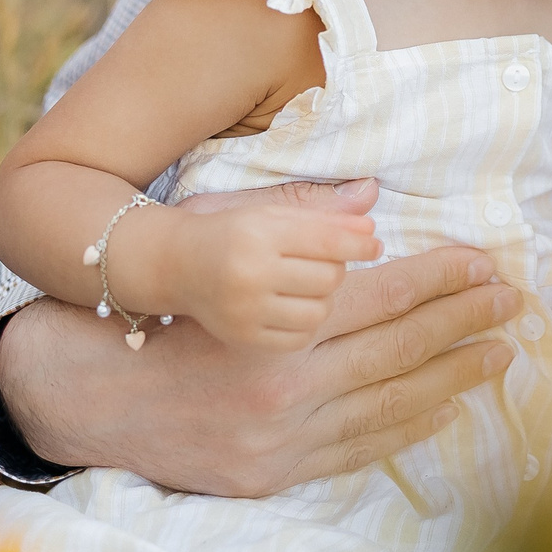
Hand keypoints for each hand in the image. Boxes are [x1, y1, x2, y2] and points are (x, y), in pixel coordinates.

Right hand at [0, 179, 523, 498]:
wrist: (82, 394)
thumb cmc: (156, 308)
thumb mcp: (215, 247)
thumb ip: (294, 224)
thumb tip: (371, 204)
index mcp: (274, 325)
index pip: (383, 296)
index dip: (442, 277)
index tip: (486, 262)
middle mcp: (284, 388)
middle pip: (401, 350)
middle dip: (466, 324)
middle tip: (513, 303)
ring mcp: (281, 440)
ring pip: (392, 405)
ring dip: (455, 378)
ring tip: (499, 355)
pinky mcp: (272, 475)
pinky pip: (359, 450)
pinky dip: (410, 427)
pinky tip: (446, 407)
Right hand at [115, 185, 382, 351]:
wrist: (177, 265)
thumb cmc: (233, 232)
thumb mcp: (271, 213)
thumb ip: (323, 216)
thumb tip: (371, 219)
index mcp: (258, 233)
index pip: (326, 241)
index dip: (358, 244)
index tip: (375, 244)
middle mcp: (249, 273)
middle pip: (329, 279)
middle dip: (334, 268)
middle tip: (321, 262)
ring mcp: (244, 311)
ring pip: (319, 311)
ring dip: (322, 297)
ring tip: (304, 284)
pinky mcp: (242, 338)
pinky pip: (298, 338)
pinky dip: (305, 323)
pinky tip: (292, 307)